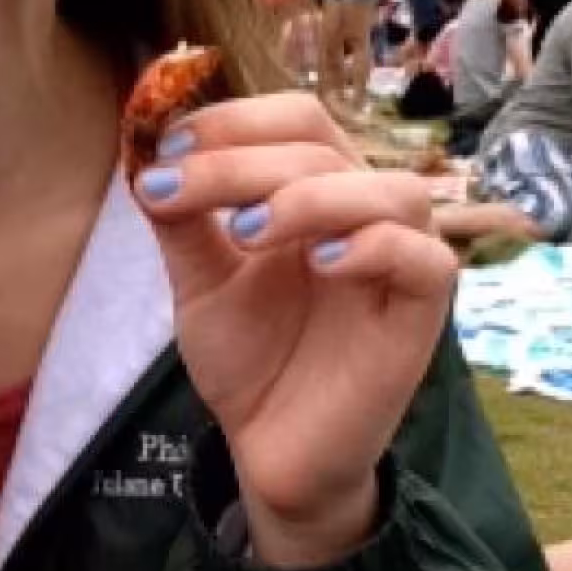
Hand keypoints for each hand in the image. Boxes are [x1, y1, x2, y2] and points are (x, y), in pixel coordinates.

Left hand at [133, 92, 457, 566]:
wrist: (270, 449)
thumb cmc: (250, 359)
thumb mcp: (201, 282)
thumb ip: (182, 221)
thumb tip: (146, 154)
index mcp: (317, 191)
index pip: (295, 120)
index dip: (232, 122)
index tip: (165, 149)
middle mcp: (364, 212)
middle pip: (324, 147)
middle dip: (241, 161)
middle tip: (178, 187)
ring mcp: (400, 260)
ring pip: (389, 191)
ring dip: (310, 196)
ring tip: (247, 230)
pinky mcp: (422, 313)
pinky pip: (425, 259)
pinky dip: (374, 248)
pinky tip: (320, 265)